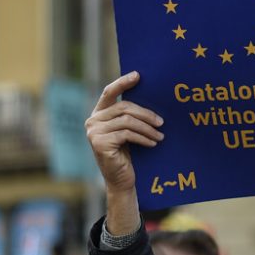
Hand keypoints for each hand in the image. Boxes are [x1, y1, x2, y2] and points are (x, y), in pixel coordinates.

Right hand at [85, 72, 163, 232]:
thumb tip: (152, 97)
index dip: (123, 82)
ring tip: (161, 135)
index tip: (138, 75)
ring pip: (127, 120)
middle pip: (124, 106)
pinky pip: (127, 134)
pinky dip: (143, 138)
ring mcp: (93, 132)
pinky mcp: (99, 143)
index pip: (109, 92)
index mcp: (99, 114)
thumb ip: (131, 116)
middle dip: (146, 113)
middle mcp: (92, 120)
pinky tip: (153, 143)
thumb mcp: (129, 131)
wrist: (122, 179)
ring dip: (148, 128)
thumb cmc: (129, 154)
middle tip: (162, 122)